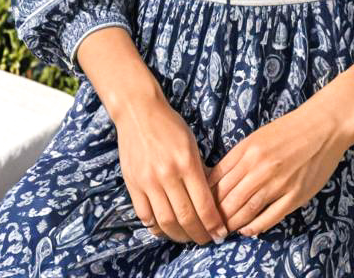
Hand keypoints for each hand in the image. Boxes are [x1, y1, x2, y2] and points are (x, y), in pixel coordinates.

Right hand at [115, 95, 227, 245]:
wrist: (139, 112)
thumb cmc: (170, 125)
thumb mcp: (192, 144)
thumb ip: (200, 170)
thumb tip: (212, 197)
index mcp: (186, 162)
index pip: (203, 203)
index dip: (213, 223)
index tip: (221, 233)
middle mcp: (167, 174)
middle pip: (185, 217)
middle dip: (199, 234)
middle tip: (207, 240)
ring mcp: (148, 181)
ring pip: (166, 221)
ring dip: (179, 235)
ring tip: (188, 238)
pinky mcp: (133, 184)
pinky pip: (145, 215)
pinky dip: (156, 227)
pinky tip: (166, 229)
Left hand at [204, 105, 349, 237]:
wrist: (323, 126)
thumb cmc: (289, 130)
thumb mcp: (258, 136)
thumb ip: (238, 157)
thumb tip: (217, 180)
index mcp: (248, 149)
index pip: (217, 179)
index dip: (206, 196)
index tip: (203, 206)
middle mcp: (259, 167)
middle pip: (228, 198)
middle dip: (217, 214)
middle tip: (212, 224)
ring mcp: (278, 182)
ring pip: (245, 210)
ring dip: (232, 223)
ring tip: (226, 229)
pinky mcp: (295, 195)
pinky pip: (269, 217)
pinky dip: (255, 227)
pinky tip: (248, 230)